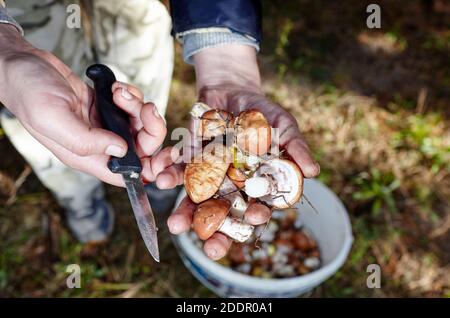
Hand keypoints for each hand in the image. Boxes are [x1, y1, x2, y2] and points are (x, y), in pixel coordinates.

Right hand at [0, 25, 174, 186]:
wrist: (24, 65)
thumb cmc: (30, 93)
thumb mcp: (53, 118)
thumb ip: (86, 139)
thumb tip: (121, 150)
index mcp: (88, 157)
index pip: (127, 174)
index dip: (150, 170)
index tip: (165, 156)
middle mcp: (100, 144)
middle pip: (143, 147)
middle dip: (151, 126)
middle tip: (143, 107)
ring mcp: (105, 124)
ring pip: (141, 124)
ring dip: (138, 106)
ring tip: (118, 92)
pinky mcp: (107, 107)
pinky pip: (133, 106)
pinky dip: (131, 95)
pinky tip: (114, 87)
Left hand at [168, 44, 319, 259]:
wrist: (231, 89)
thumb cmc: (262, 111)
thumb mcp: (283, 125)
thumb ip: (295, 147)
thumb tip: (314, 172)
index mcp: (255, 183)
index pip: (259, 206)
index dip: (258, 215)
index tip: (256, 218)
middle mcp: (230, 185)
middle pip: (225, 215)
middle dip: (218, 233)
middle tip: (211, 249)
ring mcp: (208, 176)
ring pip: (196, 201)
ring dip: (185, 214)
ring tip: (176, 226)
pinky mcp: (188, 161)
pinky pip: (177, 171)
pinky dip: (169, 174)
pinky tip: (161, 179)